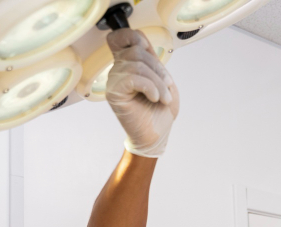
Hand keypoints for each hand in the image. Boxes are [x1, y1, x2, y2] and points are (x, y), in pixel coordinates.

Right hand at [105, 29, 179, 157]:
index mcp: (128, 63)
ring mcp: (114, 81)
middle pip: (136, 51)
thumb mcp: (162, 78)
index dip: (134, 37)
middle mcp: (118, 70)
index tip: (148, 51)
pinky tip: (155, 98)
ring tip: (163, 98)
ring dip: (157, 82)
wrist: (157, 134)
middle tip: (167, 87)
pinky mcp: (114, 94)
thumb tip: (141, 41)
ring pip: (136, 65)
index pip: (120, 37)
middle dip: (158, 68)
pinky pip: (132, 78)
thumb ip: (151, 58)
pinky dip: (150, 87)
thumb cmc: (160, 109)